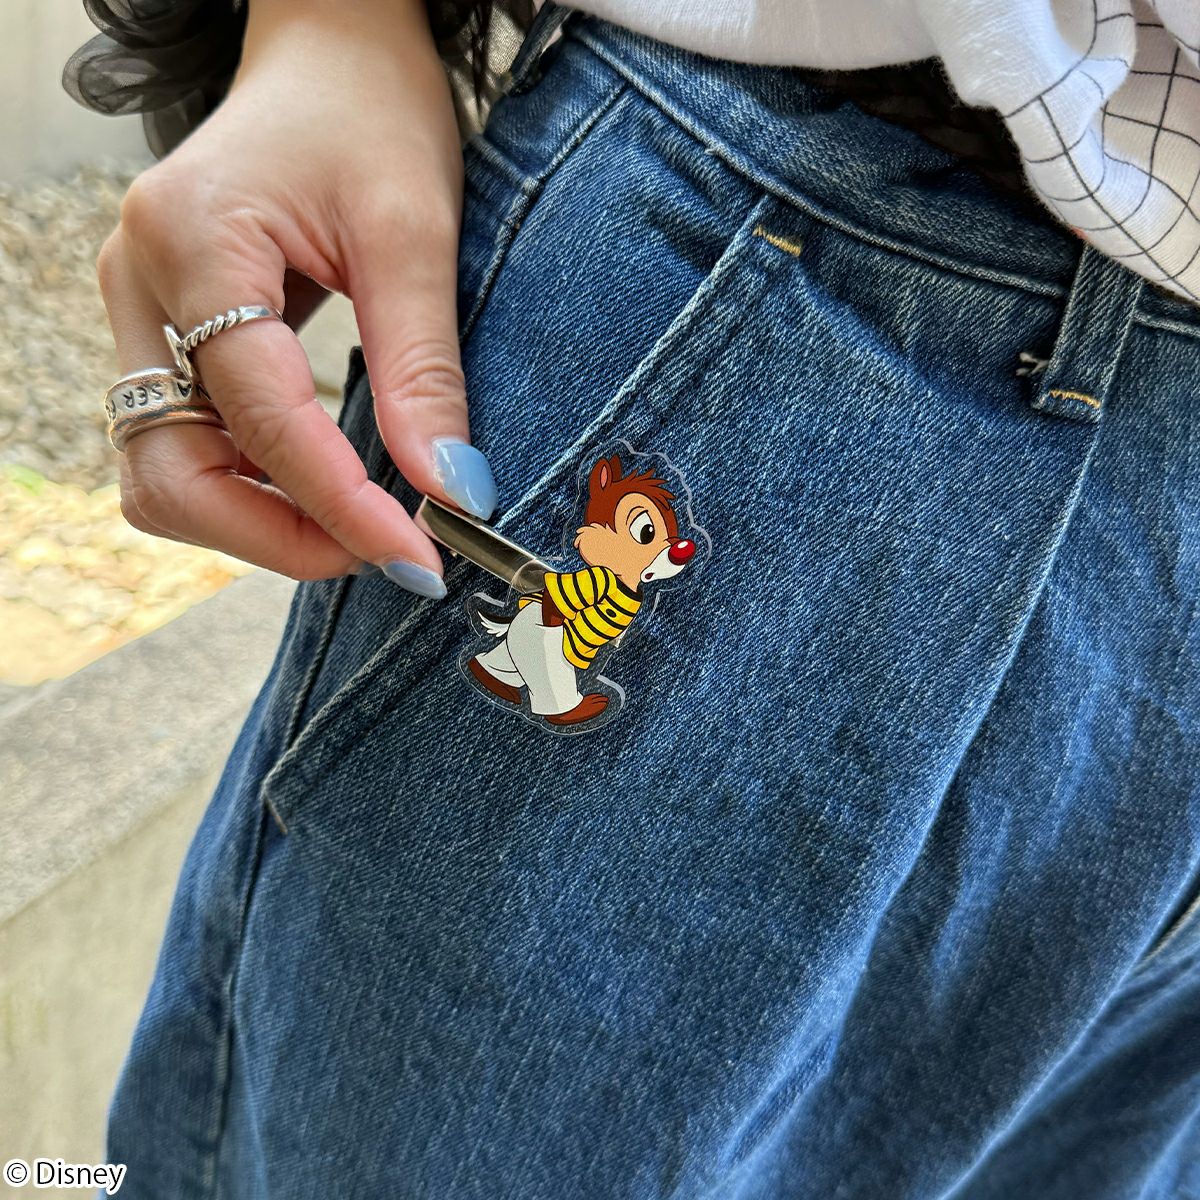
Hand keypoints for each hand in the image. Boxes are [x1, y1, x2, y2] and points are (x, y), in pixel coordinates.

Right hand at [97, 0, 496, 596]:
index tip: (418, 558)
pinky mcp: (165, 334)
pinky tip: (327, 483)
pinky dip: (255, 485)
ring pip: (167, 474)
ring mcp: (140, 314)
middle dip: (276, 534)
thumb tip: (449, 491)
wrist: (329, 52)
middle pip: (170, 472)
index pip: (258, 418)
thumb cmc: (371, 113)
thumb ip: (424, 368)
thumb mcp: (413, 232)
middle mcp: (139, 286)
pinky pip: (189, 446)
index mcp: (191, 242)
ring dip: (261, 520)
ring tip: (362, 521)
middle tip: (382, 549)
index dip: (339, 505)